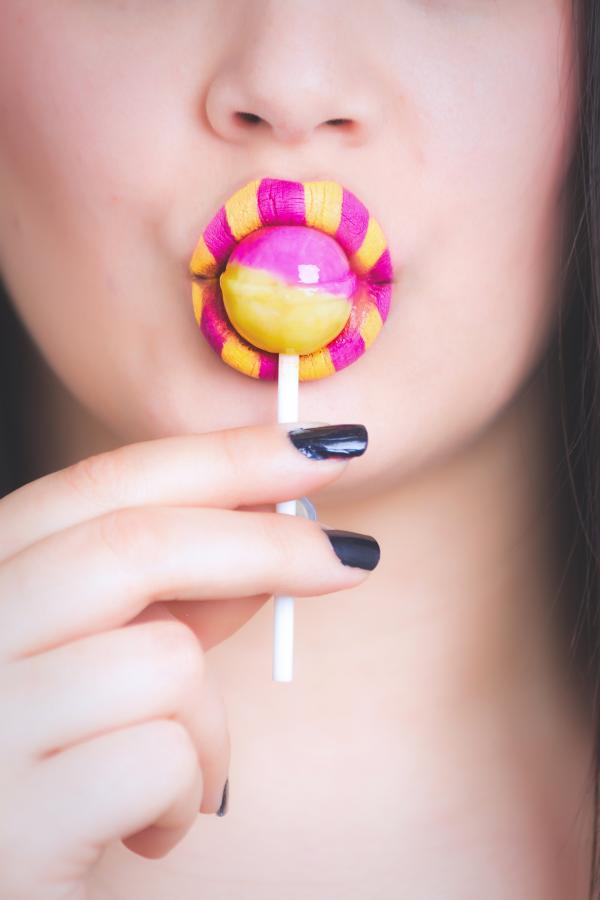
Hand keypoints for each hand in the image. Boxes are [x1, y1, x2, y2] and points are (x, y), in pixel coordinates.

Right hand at [0, 423, 373, 898]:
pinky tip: (147, 829)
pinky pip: (161, 762)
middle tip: (353, 556)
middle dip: (264, 542)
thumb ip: (172, 592)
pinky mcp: (15, 824)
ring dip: (210, 725)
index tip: (319, 447)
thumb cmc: (57, 765)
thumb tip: (272, 524)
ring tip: (181, 776)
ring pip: (164, 663)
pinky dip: (188, 796)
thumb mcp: (104, 659)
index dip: (222, 457)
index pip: (103, 485)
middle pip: (133, 546)